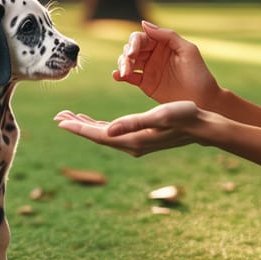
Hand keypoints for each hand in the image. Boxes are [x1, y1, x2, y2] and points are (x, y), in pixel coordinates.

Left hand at [55, 101, 210, 156]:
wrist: (202, 126)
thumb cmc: (184, 116)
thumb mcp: (159, 116)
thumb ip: (133, 123)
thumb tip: (107, 131)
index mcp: (133, 140)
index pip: (99, 135)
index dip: (78, 128)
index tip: (59, 121)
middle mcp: (131, 144)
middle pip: (97, 136)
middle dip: (77, 126)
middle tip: (58, 116)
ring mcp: (136, 142)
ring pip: (104, 134)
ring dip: (87, 126)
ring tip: (70, 117)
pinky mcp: (141, 137)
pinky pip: (114, 133)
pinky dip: (100, 126)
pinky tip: (95, 122)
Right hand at [114, 22, 220, 107]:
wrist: (203, 101)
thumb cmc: (199, 74)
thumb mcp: (187, 50)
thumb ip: (167, 36)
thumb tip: (143, 23)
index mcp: (163, 44)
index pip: (142, 38)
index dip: (134, 43)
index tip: (133, 53)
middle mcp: (153, 54)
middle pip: (131, 49)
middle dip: (126, 55)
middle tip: (128, 65)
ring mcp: (148, 69)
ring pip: (127, 62)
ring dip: (122, 64)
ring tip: (123, 72)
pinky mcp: (145, 84)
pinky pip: (129, 77)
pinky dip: (120, 75)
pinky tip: (117, 76)